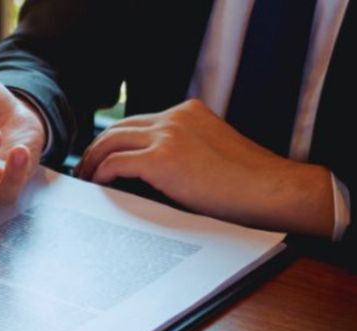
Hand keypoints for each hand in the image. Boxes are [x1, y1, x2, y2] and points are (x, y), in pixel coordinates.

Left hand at [75, 99, 334, 235]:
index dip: (116, 140)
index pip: (139, 122)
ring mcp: (169, 135)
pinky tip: (98, 187)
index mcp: (188, 113)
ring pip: (111, 142)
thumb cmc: (247, 185)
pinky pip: (117, 163)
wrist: (271, 190)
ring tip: (86, 181)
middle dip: (97, 149)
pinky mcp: (163, 158)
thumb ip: (183, 153)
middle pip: (118, 128)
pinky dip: (102, 174)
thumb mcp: (211, 155)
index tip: (103, 158)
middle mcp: (176, 117)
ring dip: (93, 161)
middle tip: (85, 170)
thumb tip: (151, 173)